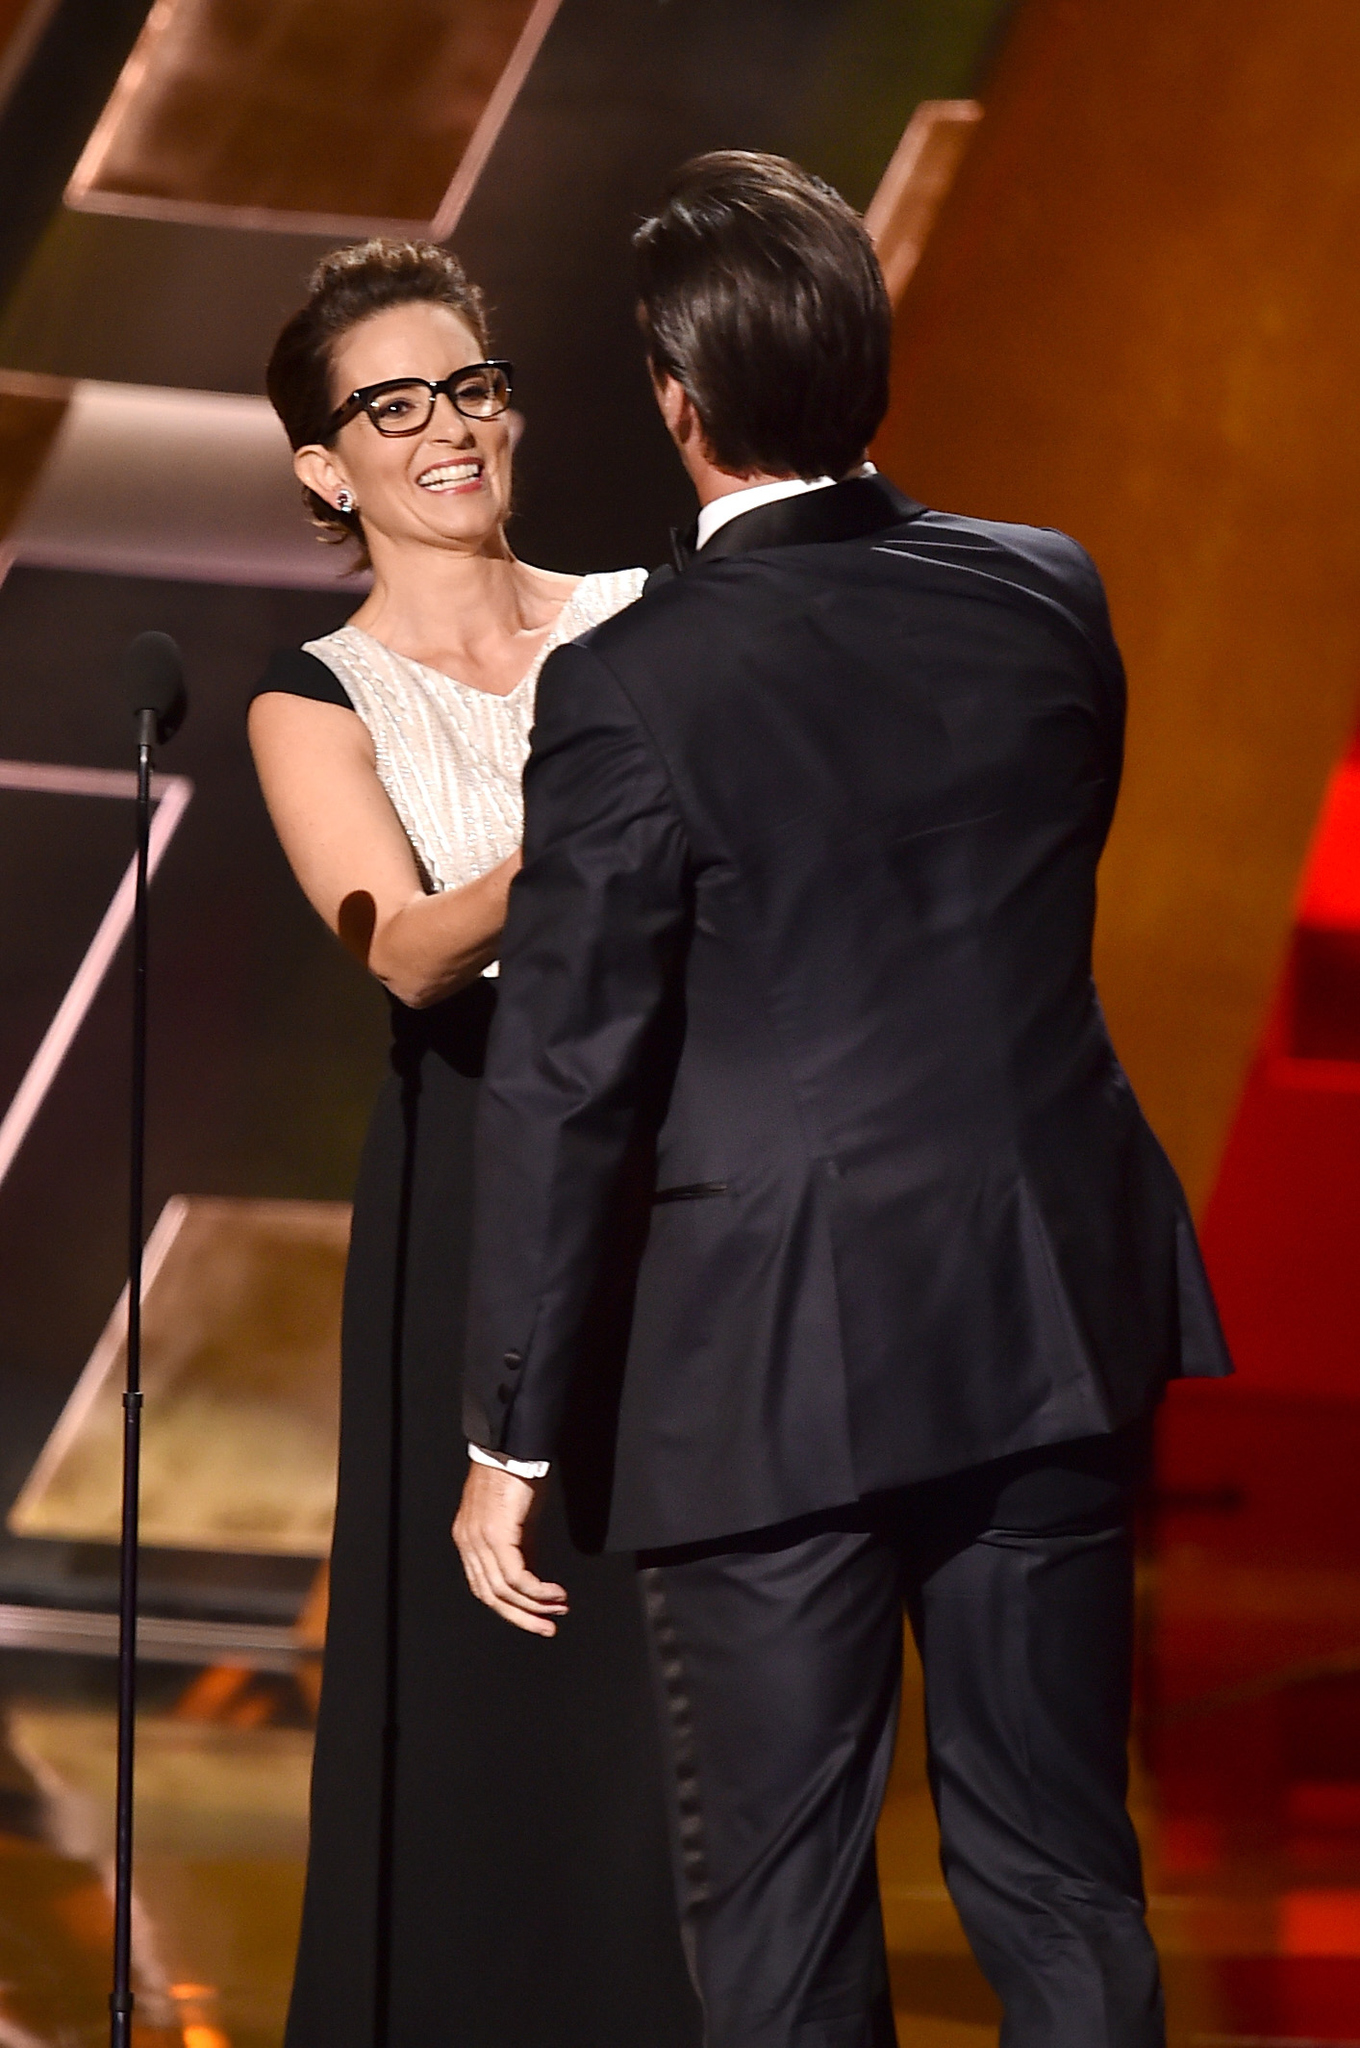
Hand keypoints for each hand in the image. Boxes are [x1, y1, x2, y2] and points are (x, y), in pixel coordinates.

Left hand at [453, 1462, 566, 1635]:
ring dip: (535, 1605)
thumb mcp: (517, 1519)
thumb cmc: (513, 1474)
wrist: (511, 1448)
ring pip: (504, 1590)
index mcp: (468, 1540)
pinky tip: (554, 1593)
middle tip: (546, 1627)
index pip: (483, 1587)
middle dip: (522, 1616)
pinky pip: (515, 1575)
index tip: (533, 1618)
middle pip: (491, 1596)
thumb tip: (533, 1576)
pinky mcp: (496, 1535)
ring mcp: (479, 1540)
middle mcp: (468, 1543)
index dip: (509, 1608)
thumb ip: (521, 1548)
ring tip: (558, 1609)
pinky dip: (537, 1590)